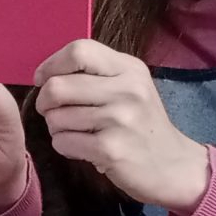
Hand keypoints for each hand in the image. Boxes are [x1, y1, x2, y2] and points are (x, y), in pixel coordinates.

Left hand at [31, 39, 209, 212]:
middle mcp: (127, 90)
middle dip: (45, 102)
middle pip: (58, 86)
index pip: (79, 50)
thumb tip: (46, 75)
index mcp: (129, 68)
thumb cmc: (141, 124)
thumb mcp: (130, 87)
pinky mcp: (110, 149)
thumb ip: (95, 73)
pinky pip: (62, 142)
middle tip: (52, 111)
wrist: (173, 165)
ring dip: (56, 127)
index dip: (51, 65)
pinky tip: (84, 148)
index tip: (43, 80)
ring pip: (55, 117)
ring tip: (77, 132)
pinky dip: (64, 146)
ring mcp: (119, 120)